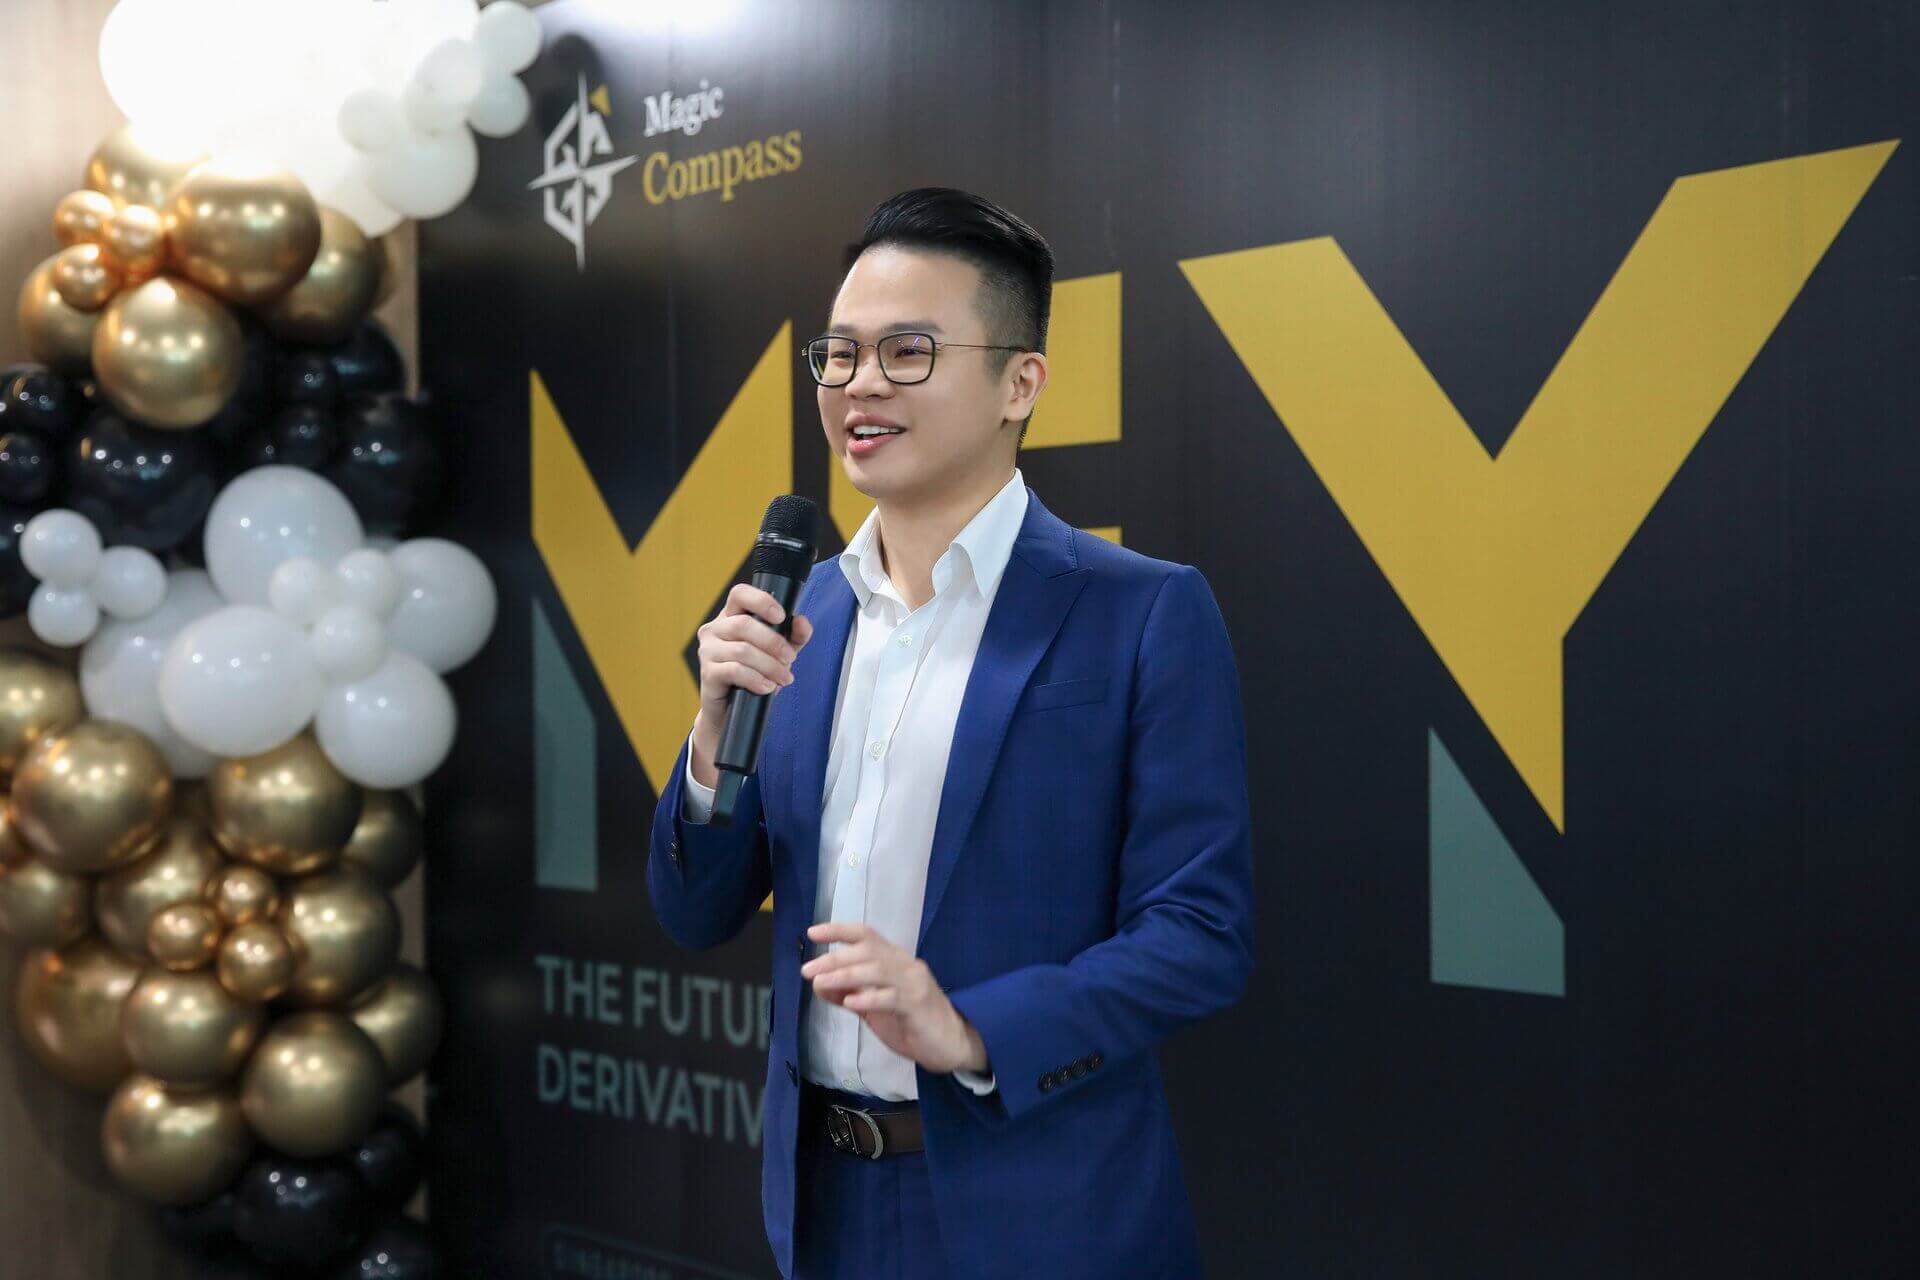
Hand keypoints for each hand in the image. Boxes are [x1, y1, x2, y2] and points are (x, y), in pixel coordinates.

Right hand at [691, 582, 813, 785]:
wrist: (731, 710)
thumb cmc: (753, 674)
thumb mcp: (779, 652)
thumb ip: (794, 635)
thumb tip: (802, 622)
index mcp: (731, 616)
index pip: (739, 593)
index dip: (761, 601)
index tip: (781, 616)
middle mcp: (715, 629)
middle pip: (744, 624)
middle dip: (774, 642)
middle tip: (790, 658)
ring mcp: (708, 651)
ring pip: (742, 650)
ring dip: (770, 665)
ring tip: (784, 678)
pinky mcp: (707, 673)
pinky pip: (735, 671)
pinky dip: (756, 679)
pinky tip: (767, 687)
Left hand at [802, 922, 988, 1075]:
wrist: (952, 1044)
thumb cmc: (911, 1023)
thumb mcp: (873, 1006)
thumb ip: (849, 993)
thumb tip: (819, 983)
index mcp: (894, 961)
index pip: (866, 935)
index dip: (839, 930)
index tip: (813, 932)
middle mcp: (905, 965)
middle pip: (868, 950)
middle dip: (835, 958)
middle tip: (808, 969)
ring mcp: (914, 983)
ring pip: (877, 969)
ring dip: (845, 975)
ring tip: (821, 982)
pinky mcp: (919, 1005)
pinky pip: (891, 997)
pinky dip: (869, 998)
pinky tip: (851, 1003)